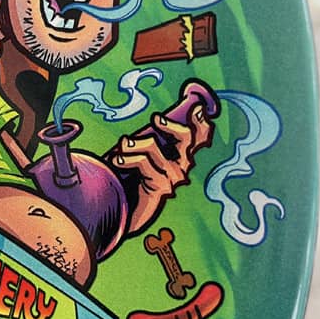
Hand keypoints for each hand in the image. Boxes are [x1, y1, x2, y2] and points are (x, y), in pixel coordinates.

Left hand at [112, 105, 212, 233]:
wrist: (123, 210)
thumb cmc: (130, 178)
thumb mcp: (140, 155)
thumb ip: (149, 140)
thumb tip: (152, 119)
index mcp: (180, 156)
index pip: (200, 137)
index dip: (202, 122)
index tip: (196, 108)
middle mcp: (182, 166)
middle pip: (187, 137)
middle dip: (170, 125)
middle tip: (155, 118)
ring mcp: (173, 177)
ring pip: (154, 146)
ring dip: (134, 144)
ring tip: (122, 146)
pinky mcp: (161, 187)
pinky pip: (144, 163)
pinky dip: (128, 159)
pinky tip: (117, 160)